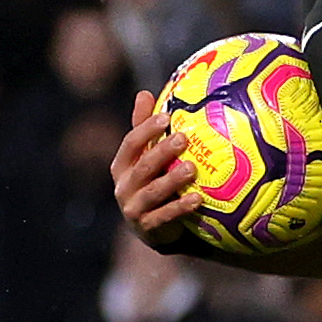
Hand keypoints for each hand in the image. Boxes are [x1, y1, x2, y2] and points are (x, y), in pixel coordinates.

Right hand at [113, 89, 203, 249]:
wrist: (153, 228)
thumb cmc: (152, 182)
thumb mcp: (146, 157)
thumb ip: (144, 128)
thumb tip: (144, 93)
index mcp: (123, 165)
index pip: (131, 142)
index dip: (146, 128)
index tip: (166, 116)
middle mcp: (124, 186)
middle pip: (143, 165)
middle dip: (162, 151)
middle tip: (184, 138)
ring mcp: (133, 208)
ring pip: (153, 192)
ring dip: (173, 179)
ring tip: (193, 168)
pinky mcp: (147, 227)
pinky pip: (164, 216)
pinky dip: (180, 207)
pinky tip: (198, 199)